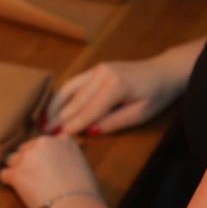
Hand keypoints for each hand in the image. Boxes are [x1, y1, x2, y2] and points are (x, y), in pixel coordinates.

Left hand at [0, 134, 99, 207]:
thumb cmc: (85, 193)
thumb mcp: (81, 164)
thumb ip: (66, 156)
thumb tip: (58, 162)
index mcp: (62, 139)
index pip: (43, 143)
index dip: (42, 155)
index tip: (44, 166)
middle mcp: (43, 143)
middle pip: (25, 149)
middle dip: (27, 161)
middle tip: (34, 177)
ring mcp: (28, 157)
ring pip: (12, 160)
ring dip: (16, 170)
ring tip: (25, 185)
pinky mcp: (16, 173)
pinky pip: (4, 174)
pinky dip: (8, 182)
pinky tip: (16, 190)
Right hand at [43, 58, 183, 135]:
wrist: (164, 71)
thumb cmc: (156, 96)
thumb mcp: (140, 114)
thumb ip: (114, 122)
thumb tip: (90, 131)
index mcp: (115, 87)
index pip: (88, 111)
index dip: (72, 126)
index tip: (57, 138)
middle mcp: (102, 74)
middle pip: (76, 101)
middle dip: (58, 118)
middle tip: (43, 134)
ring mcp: (97, 69)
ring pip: (69, 90)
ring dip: (54, 106)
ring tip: (42, 121)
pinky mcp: (95, 68)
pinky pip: (74, 83)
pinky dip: (61, 95)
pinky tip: (53, 107)